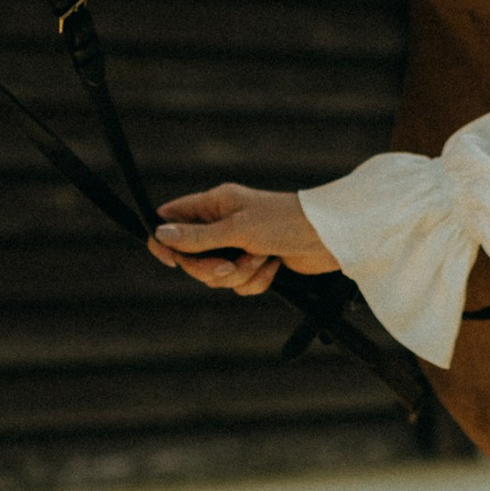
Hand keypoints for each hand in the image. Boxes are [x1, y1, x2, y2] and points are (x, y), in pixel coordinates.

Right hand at [149, 181, 340, 298]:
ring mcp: (238, 245)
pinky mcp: (255, 264)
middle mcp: (222, 224)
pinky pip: (239, 285)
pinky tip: (274, 266)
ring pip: (217, 276)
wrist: (329, 238)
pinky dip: (256, 281)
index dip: (164, 242)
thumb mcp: (237, 229)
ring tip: (262, 258)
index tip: (172, 261)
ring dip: (240, 274)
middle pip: (192, 258)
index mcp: (214, 204)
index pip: (171, 220)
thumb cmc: (285, 221)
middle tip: (231, 265)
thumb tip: (160, 234)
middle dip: (212, 268)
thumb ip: (197, 236)